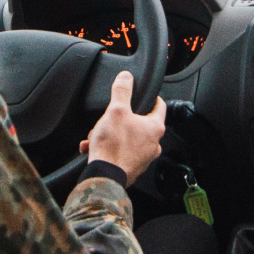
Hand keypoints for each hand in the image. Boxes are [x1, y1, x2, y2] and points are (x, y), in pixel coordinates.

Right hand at [79, 71, 165, 185]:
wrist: (104, 176)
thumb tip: (126, 76)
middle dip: (123, 119)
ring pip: (128, 139)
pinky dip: (109, 148)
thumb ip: (122, 90)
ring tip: (97, 134)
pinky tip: (94, 147)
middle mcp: (153, 144)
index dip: (153, 98)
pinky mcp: (132, 168)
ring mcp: (143, 158)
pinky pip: (120, 153)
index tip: (149, 94)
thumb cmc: (114, 146)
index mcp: (154, 128)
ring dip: (113, 134)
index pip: (160, 107)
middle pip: (141, 123)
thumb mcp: (116, 110)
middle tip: (111, 117)